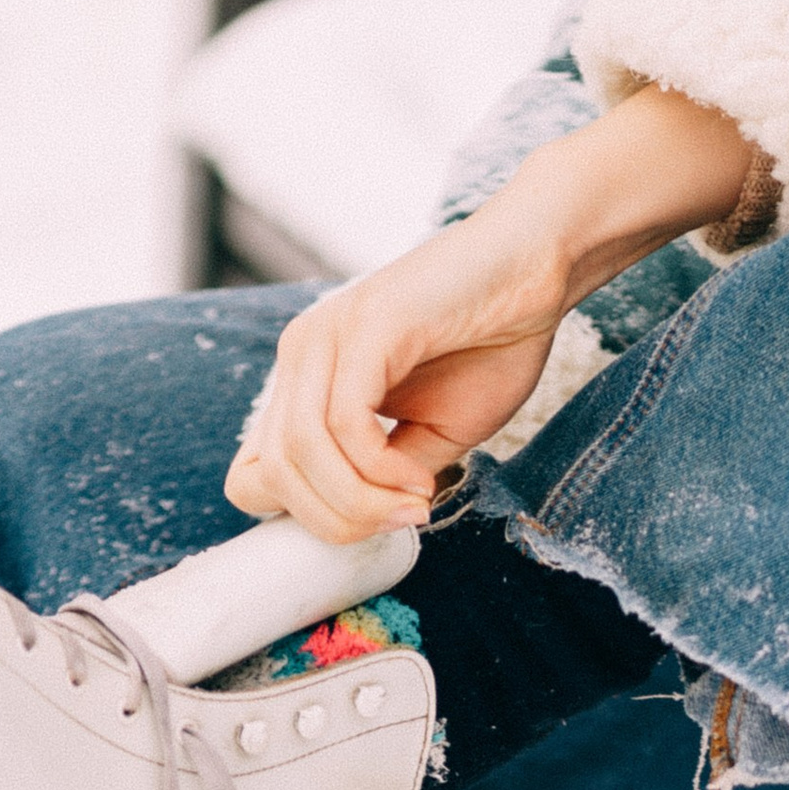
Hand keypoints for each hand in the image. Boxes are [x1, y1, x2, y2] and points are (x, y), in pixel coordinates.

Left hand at [224, 81, 774, 545]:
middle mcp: (301, 357)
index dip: (305, 518)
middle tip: (402, 521)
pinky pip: (344, 422)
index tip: (375, 522)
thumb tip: (366, 522)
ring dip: (359, 502)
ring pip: (299, 455)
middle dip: (336, 522)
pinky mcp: (364, 327)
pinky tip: (419, 475)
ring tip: (414, 503)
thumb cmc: (489, 343)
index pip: (252, 477)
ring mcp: (325, 337)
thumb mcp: (432, 436)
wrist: (536, 267)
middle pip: (270, 478)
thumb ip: (386, 477)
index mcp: (305, 383)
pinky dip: (379, 468)